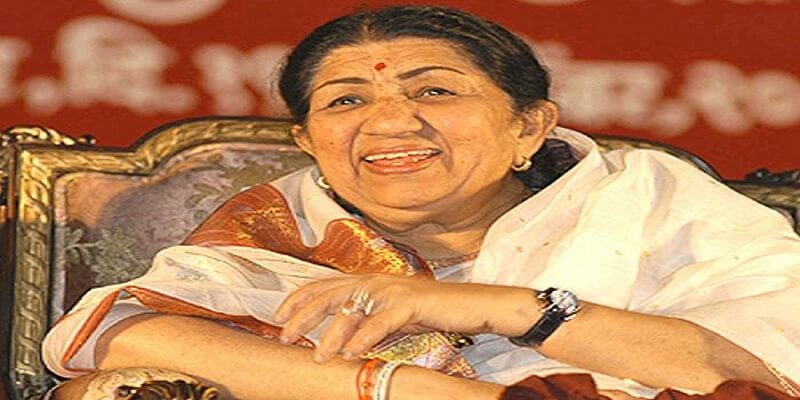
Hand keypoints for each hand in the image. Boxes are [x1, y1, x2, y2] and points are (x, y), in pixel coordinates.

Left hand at [273, 275, 514, 362]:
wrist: (473, 304)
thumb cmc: (434, 311)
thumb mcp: (394, 315)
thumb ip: (368, 321)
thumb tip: (343, 341)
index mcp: (371, 280)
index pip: (326, 284)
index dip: (299, 297)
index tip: (277, 314)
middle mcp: (377, 280)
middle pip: (330, 294)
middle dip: (303, 315)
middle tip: (284, 335)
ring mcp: (394, 290)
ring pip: (352, 310)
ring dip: (332, 335)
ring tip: (318, 355)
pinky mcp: (411, 303)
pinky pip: (382, 322)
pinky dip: (364, 338)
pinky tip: (352, 353)